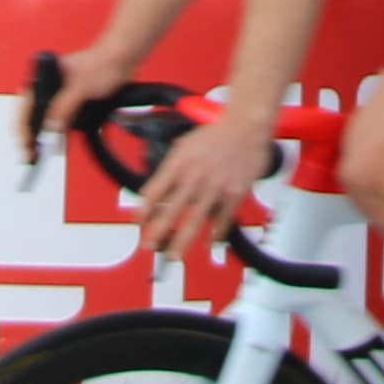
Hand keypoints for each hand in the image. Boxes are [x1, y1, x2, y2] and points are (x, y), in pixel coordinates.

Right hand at [23, 41, 128, 177]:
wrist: (120, 61)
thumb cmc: (101, 62)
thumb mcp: (79, 87)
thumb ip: (64, 106)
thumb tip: (51, 127)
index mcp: (44, 78)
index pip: (24, 107)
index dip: (21, 128)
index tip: (24, 145)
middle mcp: (49, 88)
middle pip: (30, 116)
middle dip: (28, 136)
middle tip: (29, 155)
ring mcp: (60, 97)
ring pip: (44, 122)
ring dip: (41, 138)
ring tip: (37, 153)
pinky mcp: (72, 104)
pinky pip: (60, 123)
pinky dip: (56, 135)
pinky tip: (55, 144)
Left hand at [129, 102, 270, 267]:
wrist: (245, 127)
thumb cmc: (214, 136)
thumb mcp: (183, 146)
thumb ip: (169, 169)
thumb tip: (156, 192)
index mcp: (179, 164)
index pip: (153, 191)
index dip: (142, 210)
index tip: (137, 223)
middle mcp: (195, 177)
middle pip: (171, 210)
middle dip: (158, 231)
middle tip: (148, 246)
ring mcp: (215, 187)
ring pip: (196, 219)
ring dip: (183, 241)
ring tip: (174, 255)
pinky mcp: (235, 193)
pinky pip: (223, 219)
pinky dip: (216, 234)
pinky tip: (210, 244)